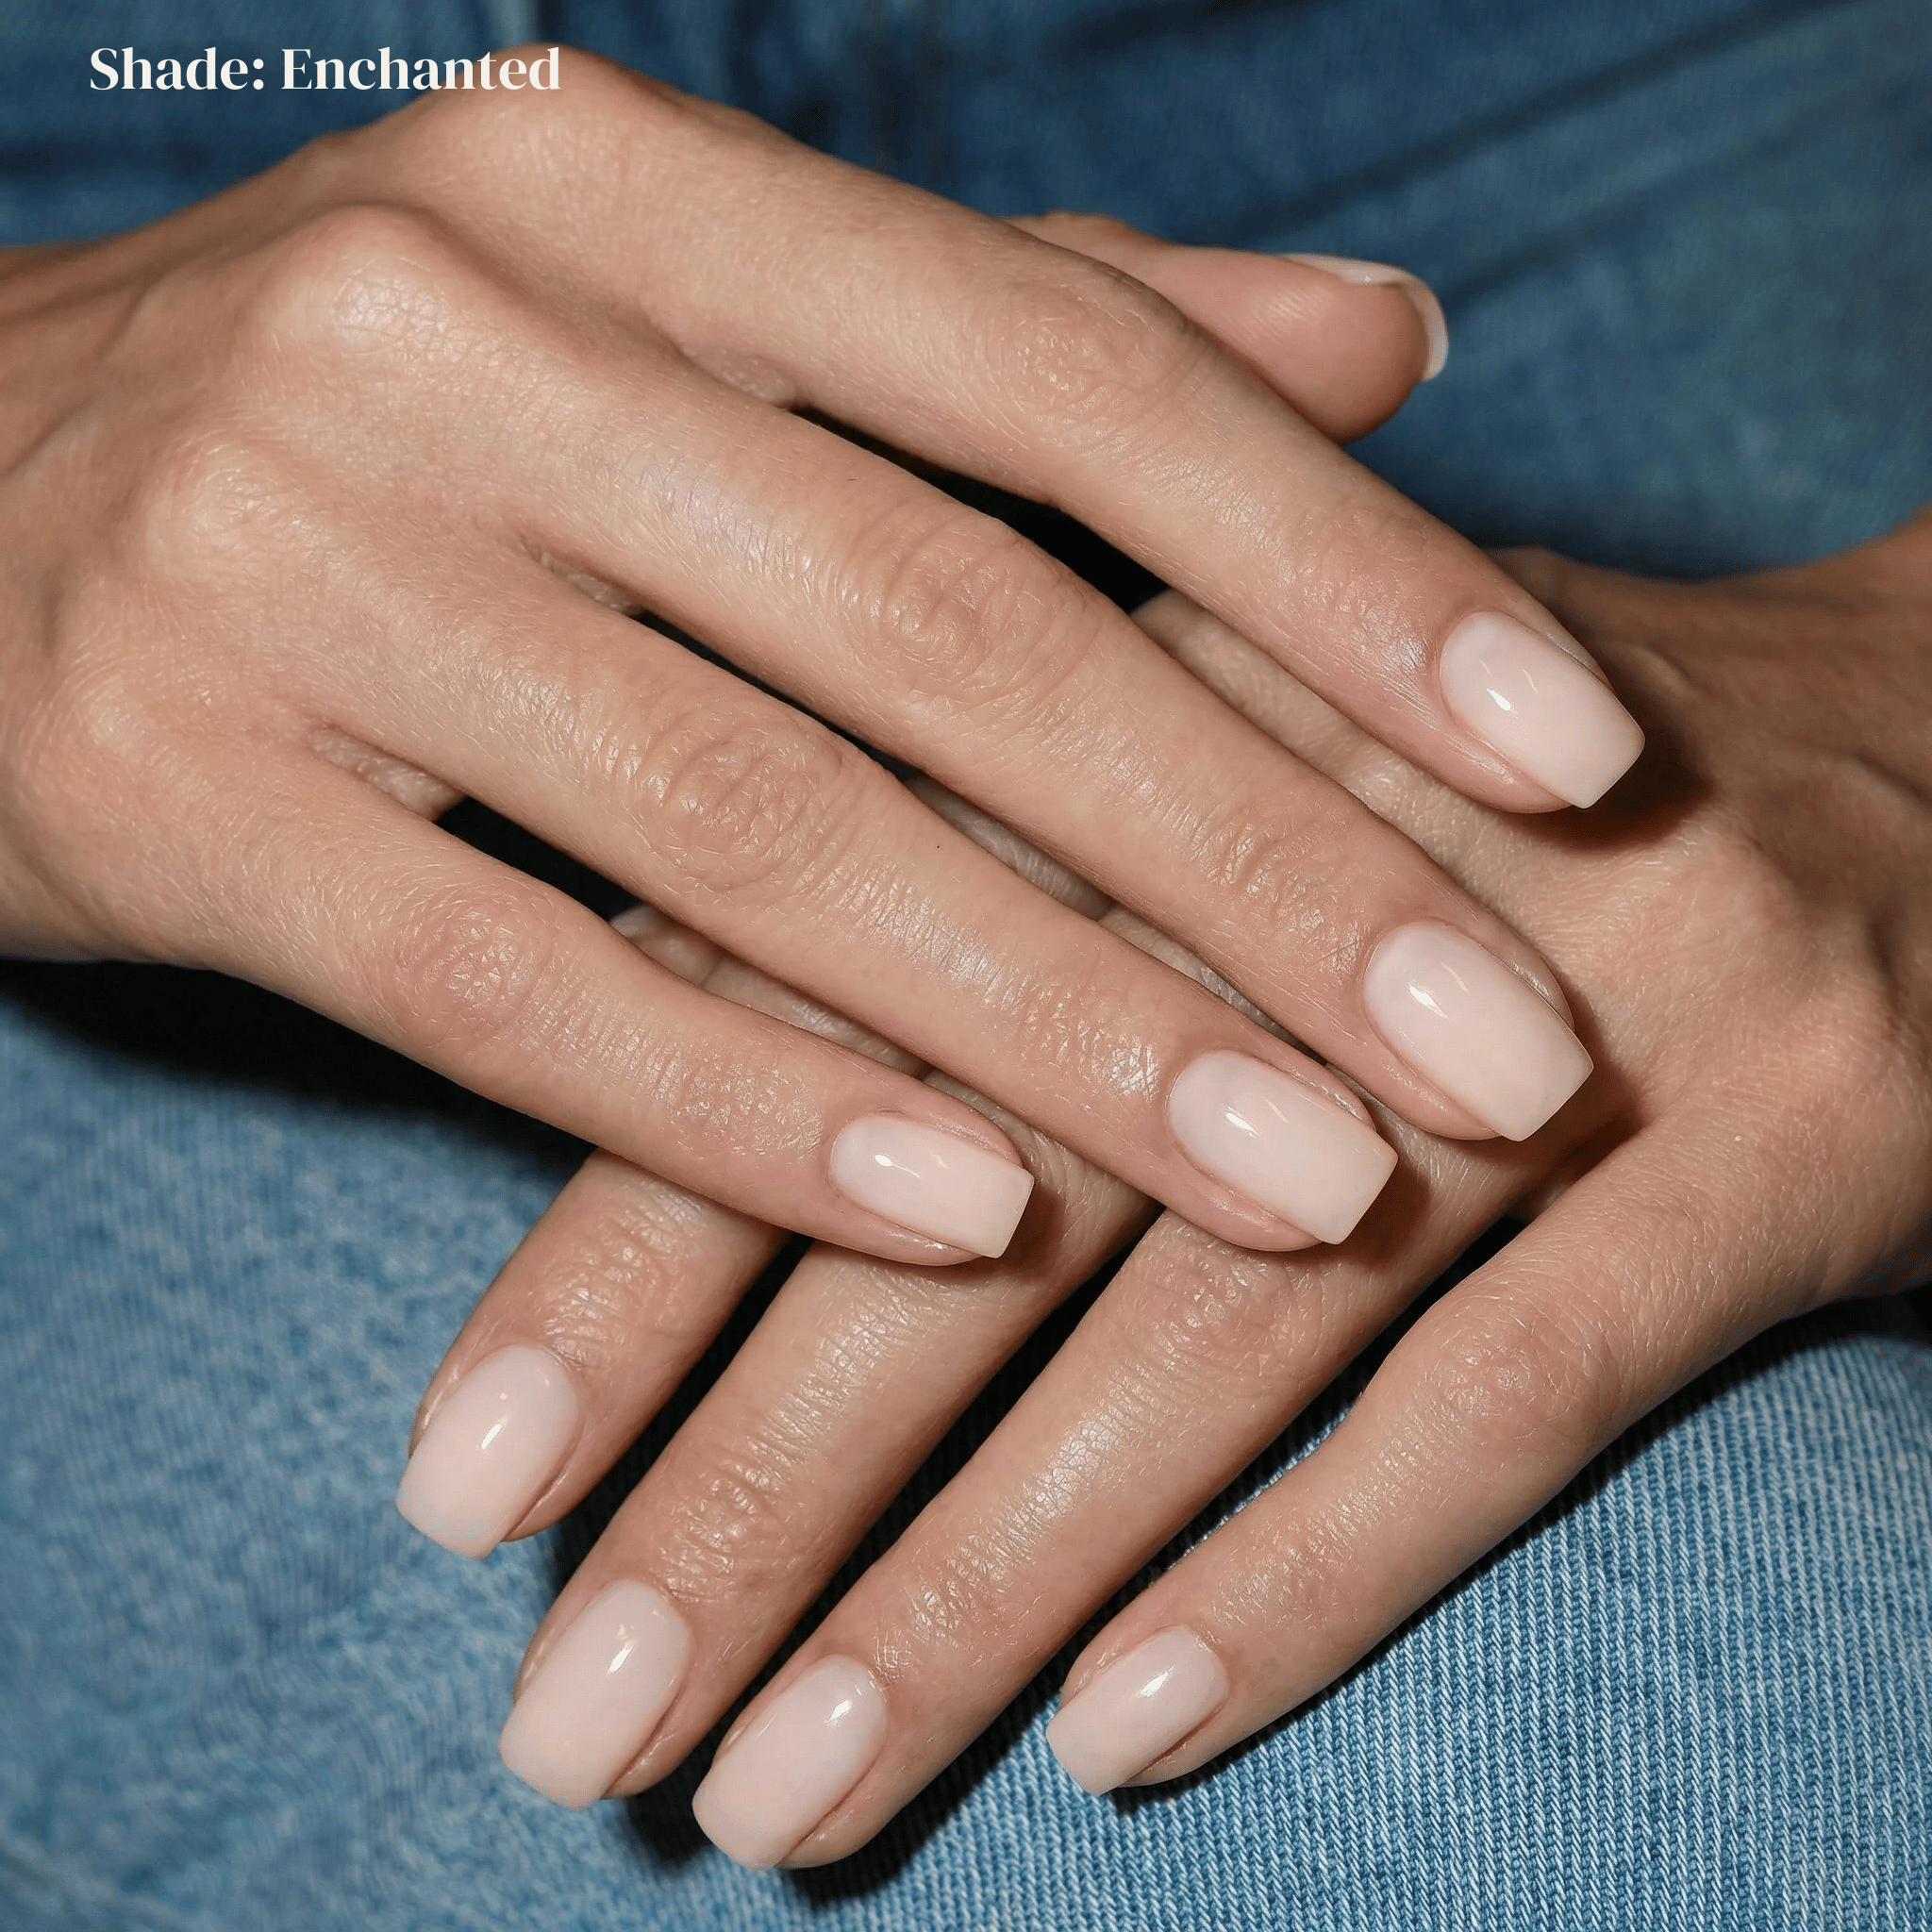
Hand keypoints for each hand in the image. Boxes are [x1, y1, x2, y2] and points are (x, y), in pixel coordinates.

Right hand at [0, 54, 1634, 1266]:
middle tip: (1505, 1056)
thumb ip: (1031, 332)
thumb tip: (1385, 345)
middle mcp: (462, 332)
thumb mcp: (683, 315)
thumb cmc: (382, 426)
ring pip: (754, 831)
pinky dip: (751, 1112)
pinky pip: (505, 985)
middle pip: (953, 627)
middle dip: (1258, 864)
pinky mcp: (158, 781)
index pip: (1070, 373)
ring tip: (1312, 1184)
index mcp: (630, 190)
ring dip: (1063, 1030)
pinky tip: (969, 1221)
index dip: (1347, 570)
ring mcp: (288, 553)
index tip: (1571, 759)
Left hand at [485, 512, 1928, 1860]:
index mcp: (1142, 710)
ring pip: (1209, 1333)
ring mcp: (1560, 999)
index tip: (461, 1495)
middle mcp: (1319, 841)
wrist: (1930, 754)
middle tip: (575, 1728)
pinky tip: (1124, 1738)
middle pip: (978, 1191)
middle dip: (752, 1482)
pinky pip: (1508, 1395)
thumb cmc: (1481, 801)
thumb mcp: (1226, 754)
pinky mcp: (1778, 1135)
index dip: (624, 1246)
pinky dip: (1313, 1570)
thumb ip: (986, 867)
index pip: (816, 994)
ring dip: (973, 1588)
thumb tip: (709, 1116)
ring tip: (778, 1797)